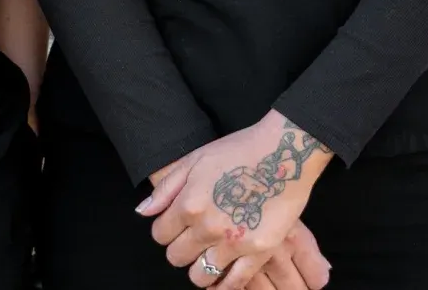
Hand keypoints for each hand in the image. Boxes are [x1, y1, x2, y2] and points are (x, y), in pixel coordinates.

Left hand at [138, 112, 332, 288]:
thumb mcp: (195, 159)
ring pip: (200, 276)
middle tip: (193, 239)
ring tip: (209, 255)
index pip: (160, 235)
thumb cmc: (239, 150)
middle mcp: (207, 227)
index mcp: (189, 204)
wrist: (284, 152)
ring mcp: (233, 243)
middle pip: (176, 257)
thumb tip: (143, 213)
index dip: (166, 231)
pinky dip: (224, 286)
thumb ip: (165, 188)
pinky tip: (222, 277)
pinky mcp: (259, 252)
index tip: (176, 226)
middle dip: (181, 249)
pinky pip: (234, 283)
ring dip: (200, 268)